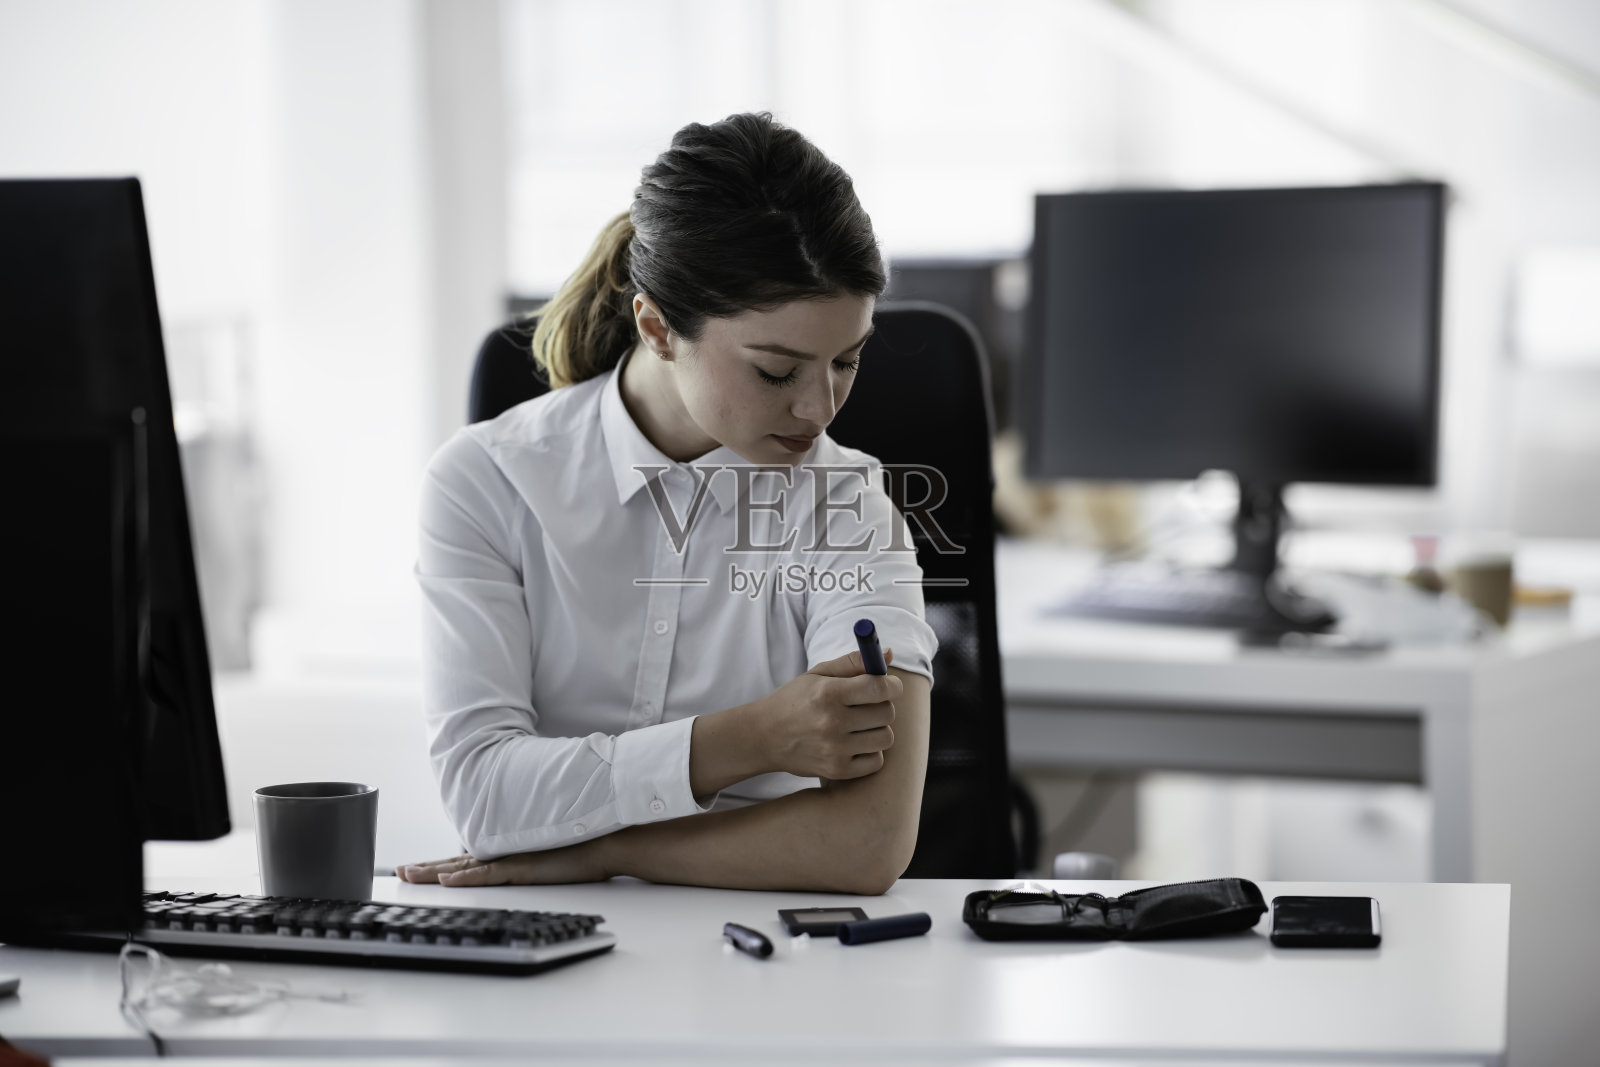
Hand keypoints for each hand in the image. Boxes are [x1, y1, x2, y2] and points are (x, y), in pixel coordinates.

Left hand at [398, 841, 609, 886]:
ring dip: (433, 870)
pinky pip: (487, 875)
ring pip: (463, 867)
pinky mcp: (521, 868)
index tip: (416, 867)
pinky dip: (465, 877)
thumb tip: (520, 867)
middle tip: (399, 871)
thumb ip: (528, 861)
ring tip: (408, 874)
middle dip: (425, 867)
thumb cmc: (581, 851)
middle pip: (456, 861)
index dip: (439, 863)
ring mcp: (511, 860)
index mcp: (508, 853)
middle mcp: (503, 854)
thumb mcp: (546, 860)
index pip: (466, 859)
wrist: (604, 843)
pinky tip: (446, 880)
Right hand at [750, 647, 901, 780]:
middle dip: (882, 705)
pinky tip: (855, 743)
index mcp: (828, 693)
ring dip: (878, 729)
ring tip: (860, 725)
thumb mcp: (818, 674)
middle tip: (868, 705)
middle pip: (887, 713)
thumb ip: (853, 662)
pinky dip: (871, 752)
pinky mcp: (836, 771)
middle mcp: (832, 722)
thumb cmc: (795, 700)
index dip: (892, 685)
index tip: (890, 685)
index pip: (879, 688)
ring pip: (885, 737)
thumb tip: (888, 654)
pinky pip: (876, 761)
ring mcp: (834, 750)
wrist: (764, 736)